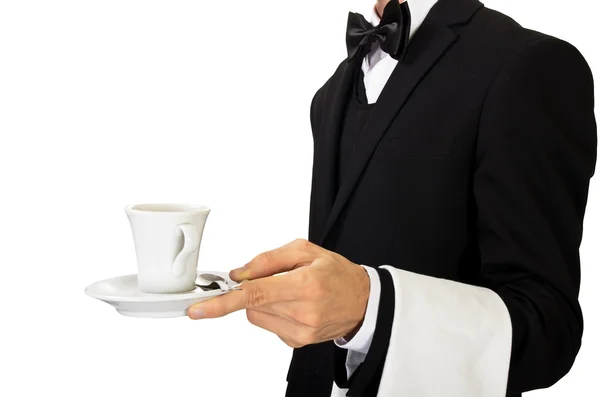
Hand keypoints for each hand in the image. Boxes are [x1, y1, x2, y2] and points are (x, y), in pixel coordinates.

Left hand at [187, 239, 369, 347]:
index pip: (254, 295)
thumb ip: (268, 260)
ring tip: (290, 291)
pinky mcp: (297, 342)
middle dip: (252, 290)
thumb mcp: (305, 251)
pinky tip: (295, 305)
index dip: (222, 302)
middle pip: (252, 305)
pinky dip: (274, 312)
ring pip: (256, 316)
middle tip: (273, 279)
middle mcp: (302, 313)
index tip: (198, 310)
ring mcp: (300, 332)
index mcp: (304, 285)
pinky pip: (268, 324)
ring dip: (263, 302)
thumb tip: (238, 274)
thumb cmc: (336, 272)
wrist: (362, 301)